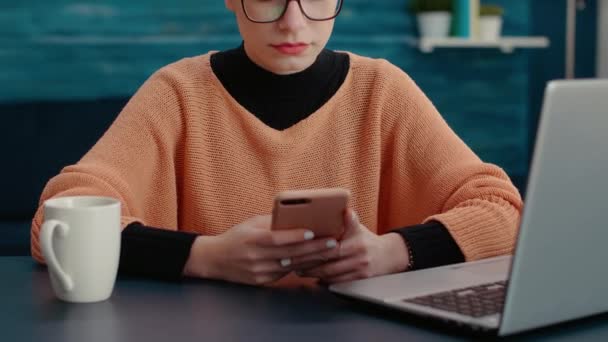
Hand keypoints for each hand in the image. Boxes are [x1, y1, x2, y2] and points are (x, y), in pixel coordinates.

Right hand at [183, 215, 339, 285]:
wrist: (215, 260)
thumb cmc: (236, 237)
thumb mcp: (251, 224)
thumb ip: (272, 221)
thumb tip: (297, 215)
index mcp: (252, 240)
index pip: (277, 239)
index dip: (295, 236)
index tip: (313, 232)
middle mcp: (256, 257)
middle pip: (290, 254)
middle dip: (314, 249)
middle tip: (333, 242)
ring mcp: (259, 272)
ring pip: (291, 266)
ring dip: (312, 259)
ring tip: (329, 251)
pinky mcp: (262, 281)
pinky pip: (285, 273)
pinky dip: (301, 267)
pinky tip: (314, 261)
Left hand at [296, 209, 409, 283]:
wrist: (389, 256)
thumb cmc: (366, 239)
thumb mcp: (358, 226)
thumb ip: (348, 219)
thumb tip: (343, 209)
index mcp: (356, 241)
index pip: (330, 247)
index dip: (312, 249)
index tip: (298, 248)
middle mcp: (359, 255)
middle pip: (327, 263)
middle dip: (307, 264)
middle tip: (292, 262)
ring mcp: (360, 269)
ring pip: (330, 275)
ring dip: (312, 274)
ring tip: (298, 270)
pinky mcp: (360, 280)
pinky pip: (338, 282)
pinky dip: (323, 281)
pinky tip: (313, 277)